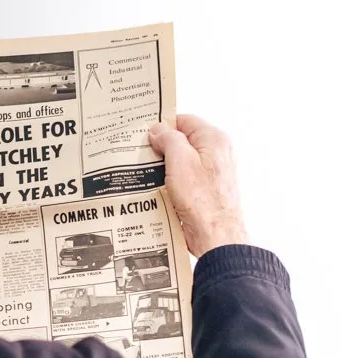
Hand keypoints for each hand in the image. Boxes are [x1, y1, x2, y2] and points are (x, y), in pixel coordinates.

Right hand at [148, 115, 248, 257]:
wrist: (216, 236)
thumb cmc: (203, 201)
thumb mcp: (180, 160)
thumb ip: (169, 139)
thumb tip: (159, 130)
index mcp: (214, 140)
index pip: (184, 120)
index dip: (163, 125)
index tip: (145, 133)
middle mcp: (216, 153)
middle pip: (182, 140)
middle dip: (161, 146)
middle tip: (142, 153)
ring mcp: (211, 172)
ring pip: (181, 160)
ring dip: (164, 165)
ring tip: (146, 171)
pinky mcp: (205, 189)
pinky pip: (184, 177)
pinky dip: (170, 180)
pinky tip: (157, 186)